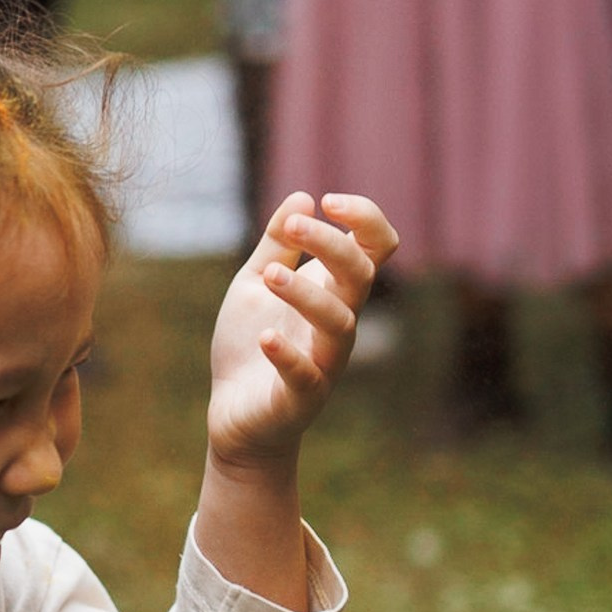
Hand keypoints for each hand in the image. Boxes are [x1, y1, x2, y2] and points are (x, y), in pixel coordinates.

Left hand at [206, 192, 397, 470]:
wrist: (235, 414)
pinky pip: (307, 376)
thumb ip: (276, 245)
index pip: (376, 247)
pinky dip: (288, 355)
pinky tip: (265, 338)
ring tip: (270, 276)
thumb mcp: (256, 283)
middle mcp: (339, 323)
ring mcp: (325, 361)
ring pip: (339, 323)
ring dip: (306, 296)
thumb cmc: (250, 344)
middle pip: (361, 276)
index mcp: (333, 290)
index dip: (365, 219)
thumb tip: (301, 197)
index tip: (327, 200)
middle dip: (331, 245)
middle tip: (294, 228)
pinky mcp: (302, 397)